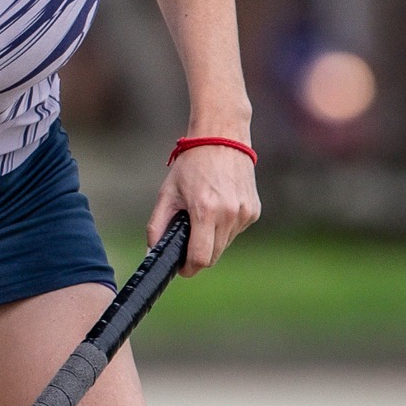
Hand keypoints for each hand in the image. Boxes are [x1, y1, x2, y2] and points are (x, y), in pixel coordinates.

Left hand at [146, 142, 259, 274]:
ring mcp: (244, 213)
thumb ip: (157, 226)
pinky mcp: (253, 210)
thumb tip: (151, 253)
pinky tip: (218, 207)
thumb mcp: (167, 193)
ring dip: (212, 240)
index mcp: (205, 211)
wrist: (222, 137)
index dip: (189, 267)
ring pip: (225, 245)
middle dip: (199, 254)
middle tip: (188, 241)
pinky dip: (225, 227)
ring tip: (203, 215)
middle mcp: (229, 214)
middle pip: (213, 256)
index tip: (182, 266)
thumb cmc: (192, 164)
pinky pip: (235, 231)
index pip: (201, 259)